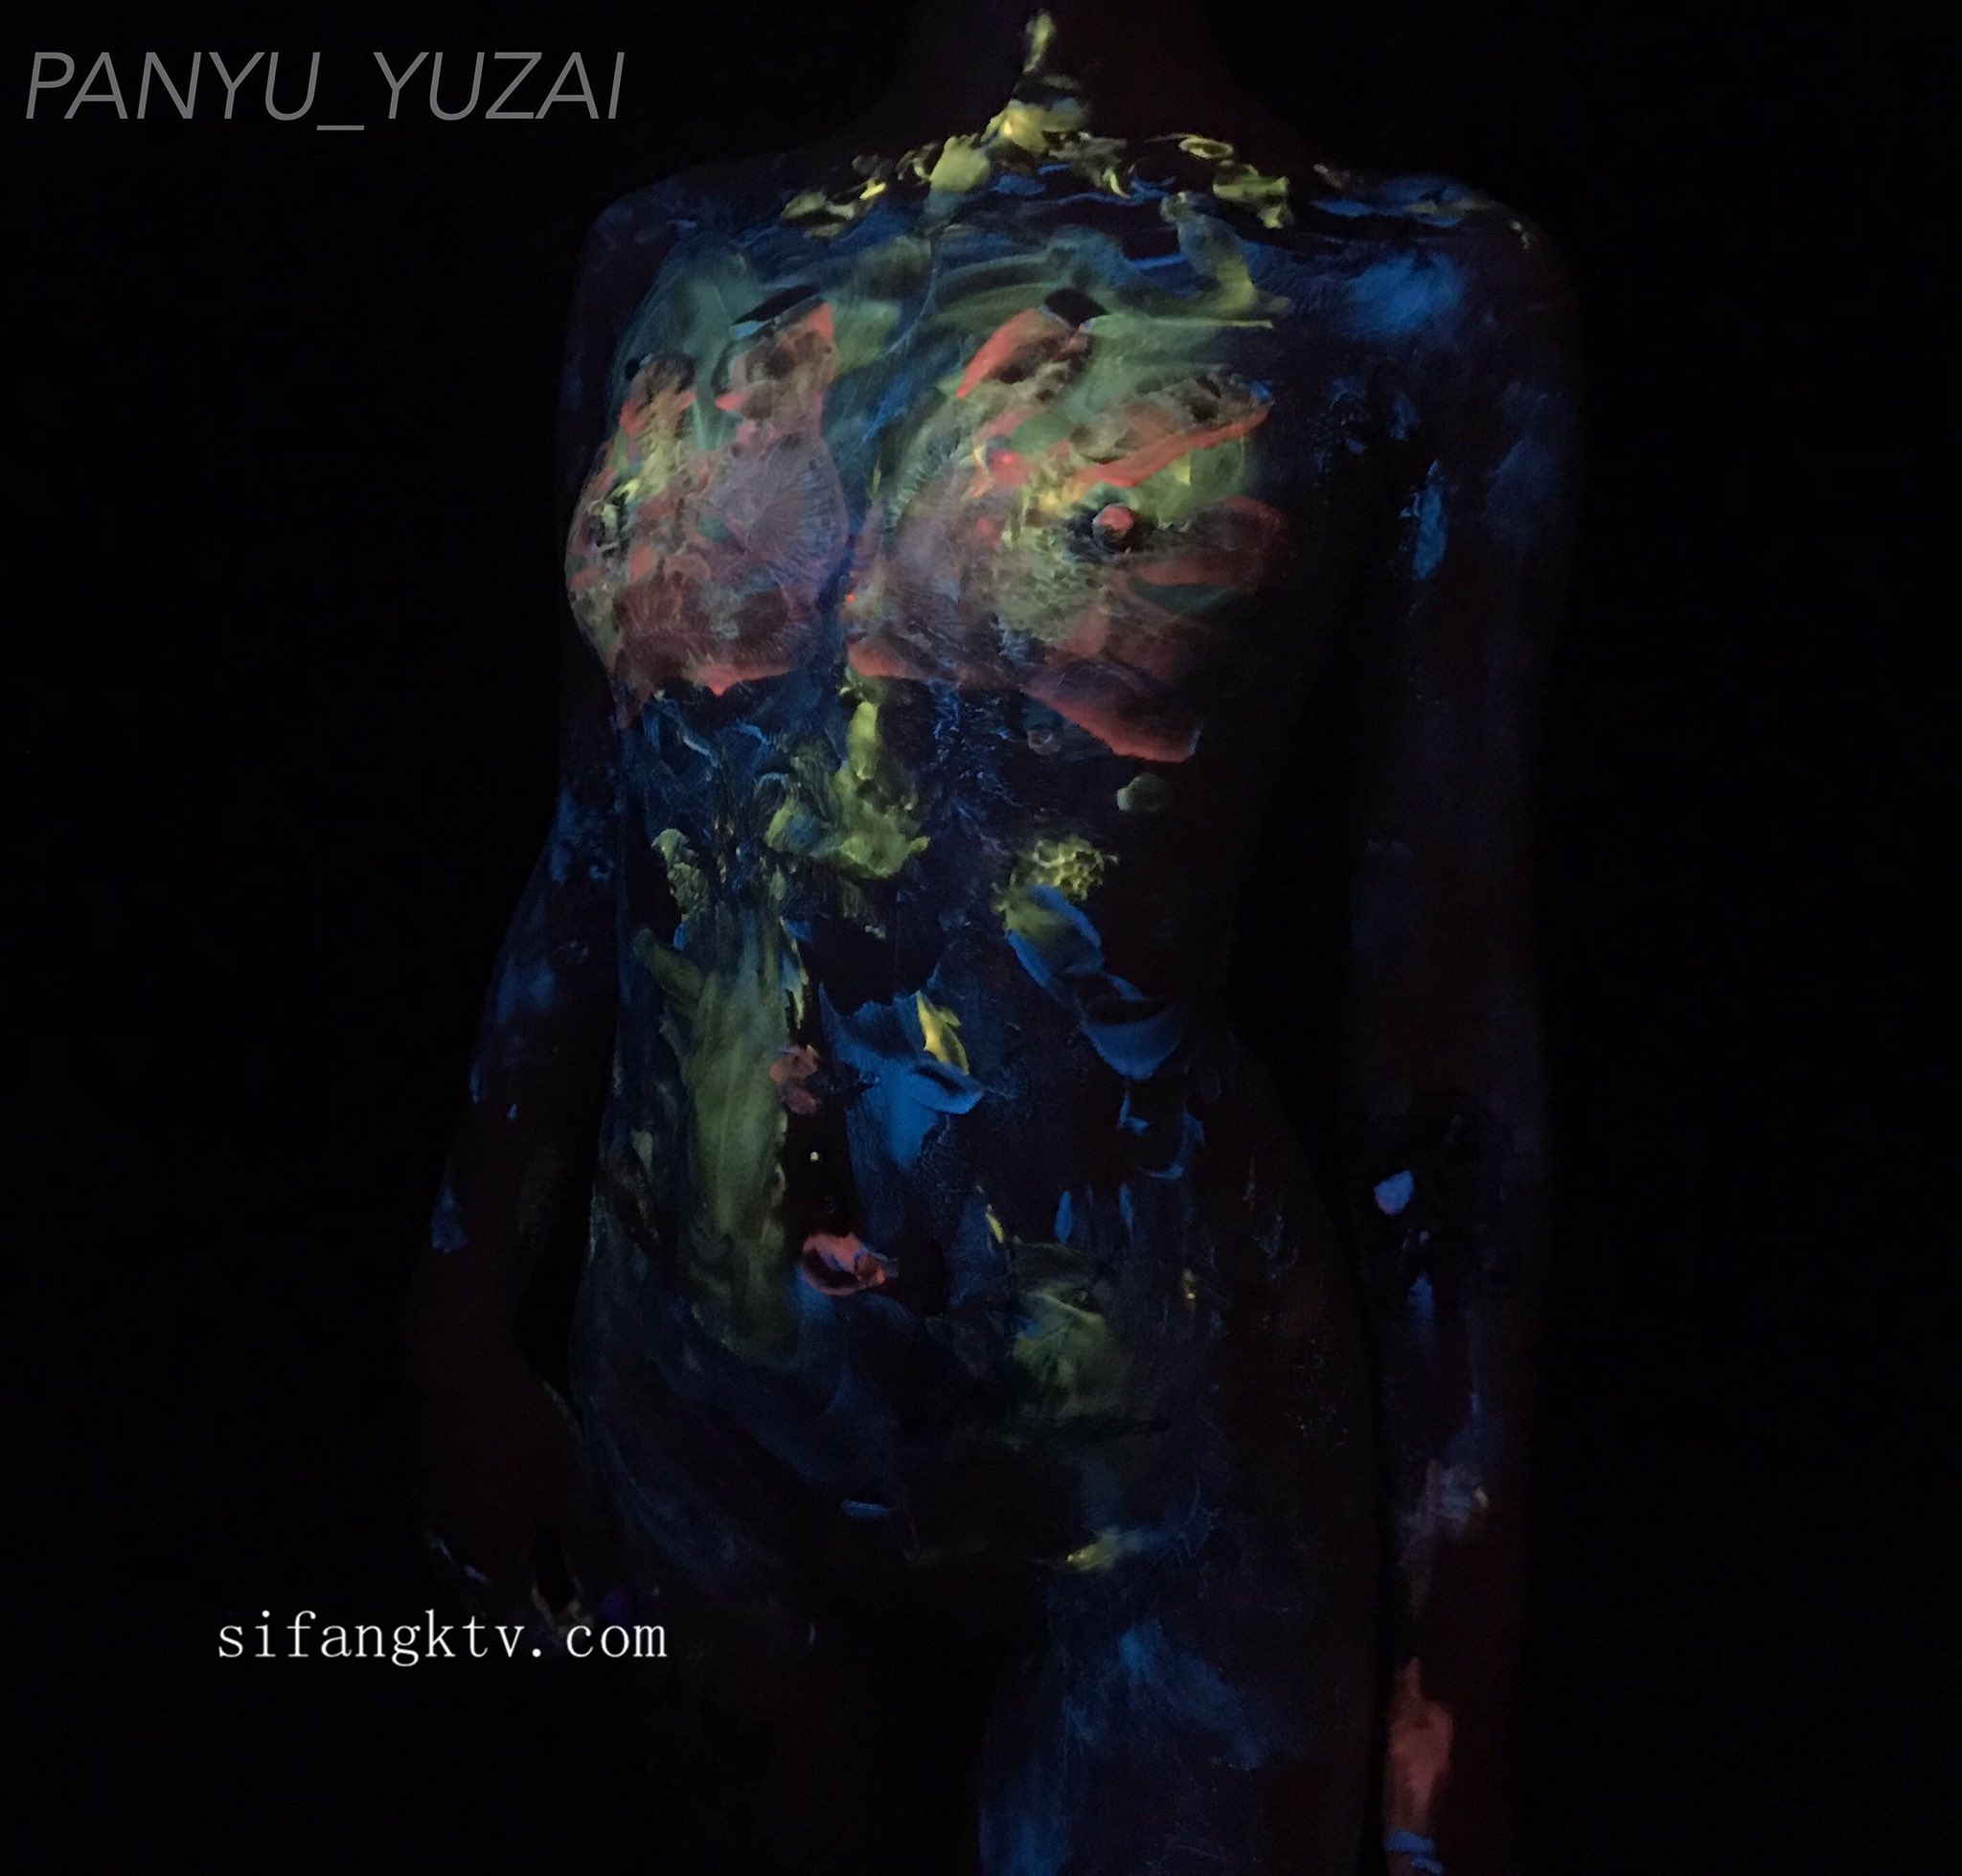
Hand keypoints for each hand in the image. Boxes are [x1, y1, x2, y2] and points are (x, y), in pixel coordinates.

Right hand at [403, 1318, 599, 1637]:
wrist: (452, 1366)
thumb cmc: (520, 1434)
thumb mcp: (568, 1493)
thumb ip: (586, 1550)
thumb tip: (610, 1599)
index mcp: (491, 1561)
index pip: (521, 1621)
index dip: (553, 1635)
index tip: (581, 1638)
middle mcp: (454, 1551)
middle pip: (480, 1606)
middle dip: (512, 1623)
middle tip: (544, 1626)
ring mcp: (432, 1517)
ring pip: (458, 1574)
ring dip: (486, 1591)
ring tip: (516, 1590)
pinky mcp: (425, 1483)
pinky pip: (448, 1540)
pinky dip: (470, 1553)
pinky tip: (487, 1535)